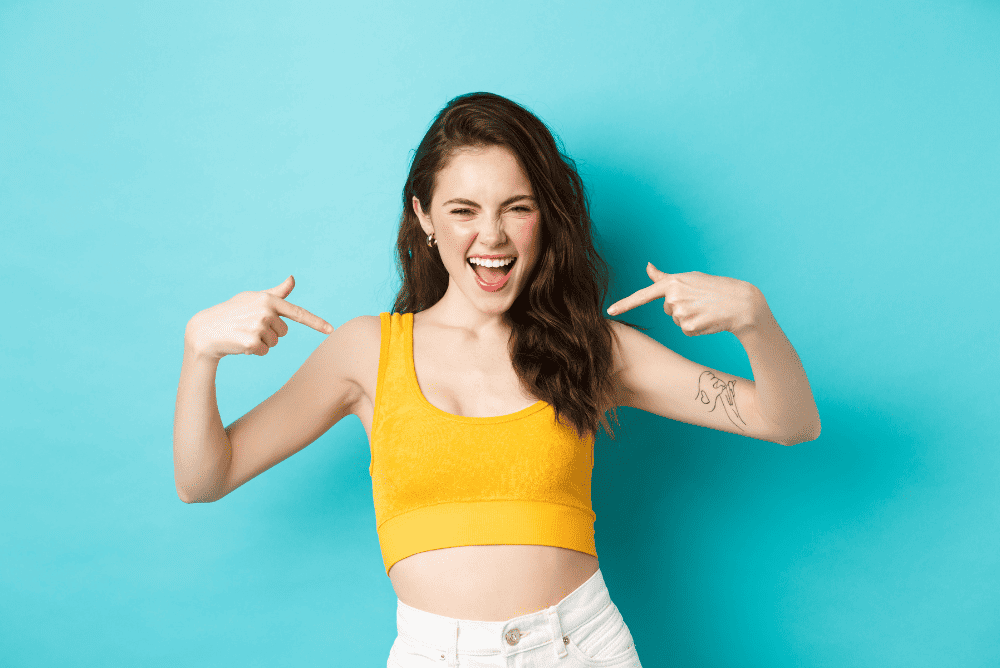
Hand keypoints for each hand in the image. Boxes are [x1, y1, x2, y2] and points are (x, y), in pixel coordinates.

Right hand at [185, 275, 334, 358]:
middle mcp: (266, 311)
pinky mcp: (252, 342)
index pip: (298, 313)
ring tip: (243, 333)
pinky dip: (255, 351)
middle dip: (270, 333)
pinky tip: (240, 343)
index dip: (316, 322)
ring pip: (274, 343)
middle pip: (284, 332)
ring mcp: (259, 327)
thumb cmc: (232, 311)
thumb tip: (292, 279)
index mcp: (269, 299)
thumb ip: (277, 293)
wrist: (206, 330)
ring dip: (261, 342)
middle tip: (250, 327)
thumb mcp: (254, 298)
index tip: (331, 329)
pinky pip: (265, 352)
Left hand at [606, 262, 765, 336]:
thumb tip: (647, 266)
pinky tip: (708, 319)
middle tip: (700, 301)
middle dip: (681, 307)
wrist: (740, 303)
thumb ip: (664, 277)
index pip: (642, 295)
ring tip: (705, 309)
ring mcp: (681, 313)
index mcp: (672, 283)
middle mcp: (673, 297)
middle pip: (667, 310)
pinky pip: (685, 331)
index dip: (625, 304)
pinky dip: (696, 327)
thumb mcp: (688, 278)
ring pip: (676, 321)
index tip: (609, 312)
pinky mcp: (689, 327)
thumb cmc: (714, 288)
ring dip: (690, 318)